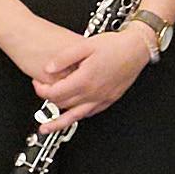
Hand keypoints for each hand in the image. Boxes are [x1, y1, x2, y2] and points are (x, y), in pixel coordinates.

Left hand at [33, 18, 159, 123]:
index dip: (41, 90)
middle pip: (62, 105)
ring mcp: (102, 98)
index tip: (38, 83)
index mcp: (84, 80)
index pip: (54, 93)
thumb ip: (64, 57)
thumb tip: (48, 68)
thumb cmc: (115, 46)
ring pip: (75, 117)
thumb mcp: (85, 45)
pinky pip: (90, 113)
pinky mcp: (109, 99)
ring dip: (59, 123)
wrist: (137, 49)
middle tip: (42, 93)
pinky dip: (78, 116)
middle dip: (48, 100)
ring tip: (47, 128)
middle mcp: (93, 93)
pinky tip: (74, 115)